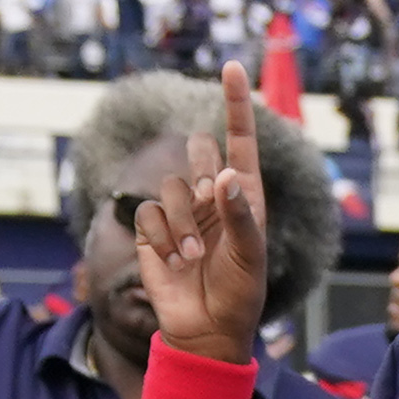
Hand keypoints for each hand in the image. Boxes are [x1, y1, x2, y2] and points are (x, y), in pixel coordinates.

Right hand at [130, 63, 271, 360]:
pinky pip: (148, 214)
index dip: (236, 105)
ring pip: (171, 188)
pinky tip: (173, 263)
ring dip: (182, 224)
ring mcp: (181, 212)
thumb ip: (240, 216)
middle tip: (210, 204)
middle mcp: (213, 197)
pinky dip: (161, 239)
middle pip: (200, 155)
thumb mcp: (249, 258)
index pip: (240, 142)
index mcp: (244, 198)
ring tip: (193, 257)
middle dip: (201, 174)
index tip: (234, 67)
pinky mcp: (152, 230)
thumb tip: (226, 176)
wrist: (205, 331)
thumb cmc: (239, 296)